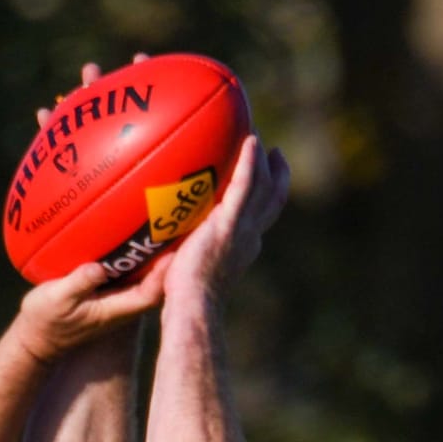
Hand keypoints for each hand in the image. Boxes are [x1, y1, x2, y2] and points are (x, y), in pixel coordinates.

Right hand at [15, 55, 171, 361]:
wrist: (51, 333)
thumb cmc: (68, 324)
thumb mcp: (79, 306)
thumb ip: (85, 285)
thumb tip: (95, 266)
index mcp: (145, 238)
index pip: (171, 182)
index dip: (184, 145)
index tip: (188, 106)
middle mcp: (130, 214)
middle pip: (143, 149)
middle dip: (141, 106)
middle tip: (139, 65)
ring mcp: (104, 208)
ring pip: (107, 150)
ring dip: (99, 113)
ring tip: (89, 75)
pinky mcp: (79, 211)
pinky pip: (75, 166)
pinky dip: (65, 141)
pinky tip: (47, 113)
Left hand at [164, 133, 289, 304]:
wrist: (193, 304)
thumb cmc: (185, 300)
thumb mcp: (189, 271)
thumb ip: (187, 253)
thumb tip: (165, 248)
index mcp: (243, 247)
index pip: (260, 218)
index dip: (266, 199)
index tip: (264, 182)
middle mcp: (249, 236)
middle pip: (273, 199)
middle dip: (278, 175)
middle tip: (274, 153)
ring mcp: (243, 229)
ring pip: (265, 187)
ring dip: (264, 161)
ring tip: (255, 137)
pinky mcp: (231, 223)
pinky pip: (245, 185)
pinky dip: (250, 163)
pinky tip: (251, 141)